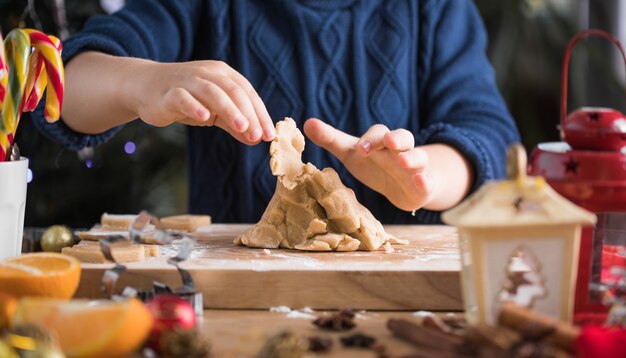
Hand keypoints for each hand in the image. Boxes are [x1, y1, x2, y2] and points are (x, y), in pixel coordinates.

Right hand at [133, 60, 274, 144]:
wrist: (147, 88)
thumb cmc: (188, 99)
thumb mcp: (215, 112)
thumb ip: (235, 124)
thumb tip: (257, 139)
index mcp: (223, 75)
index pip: (247, 93)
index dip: (260, 114)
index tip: (270, 135)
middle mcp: (208, 73)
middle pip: (233, 92)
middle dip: (249, 114)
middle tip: (259, 135)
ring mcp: (188, 81)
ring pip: (212, 92)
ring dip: (229, 110)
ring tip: (242, 127)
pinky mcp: (169, 92)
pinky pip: (183, 97)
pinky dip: (194, 106)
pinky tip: (204, 118)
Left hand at [303, 118, 435, 211]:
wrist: (403, 187)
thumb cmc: (375, 165)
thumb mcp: (351, 154)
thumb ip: (331, 139)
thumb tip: (306, 122)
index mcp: (382, 141)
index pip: (379, 133)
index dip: (370, 139)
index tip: (360, 148)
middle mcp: (400, 150)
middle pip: (403, 137)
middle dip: (396, 138)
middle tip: (388, 141)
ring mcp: (415, 167)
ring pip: (418, 157)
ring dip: (412, 157)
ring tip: (404, 161)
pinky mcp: (423, 185)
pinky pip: (427, 181)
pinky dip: (425, 180)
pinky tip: (421, 182)